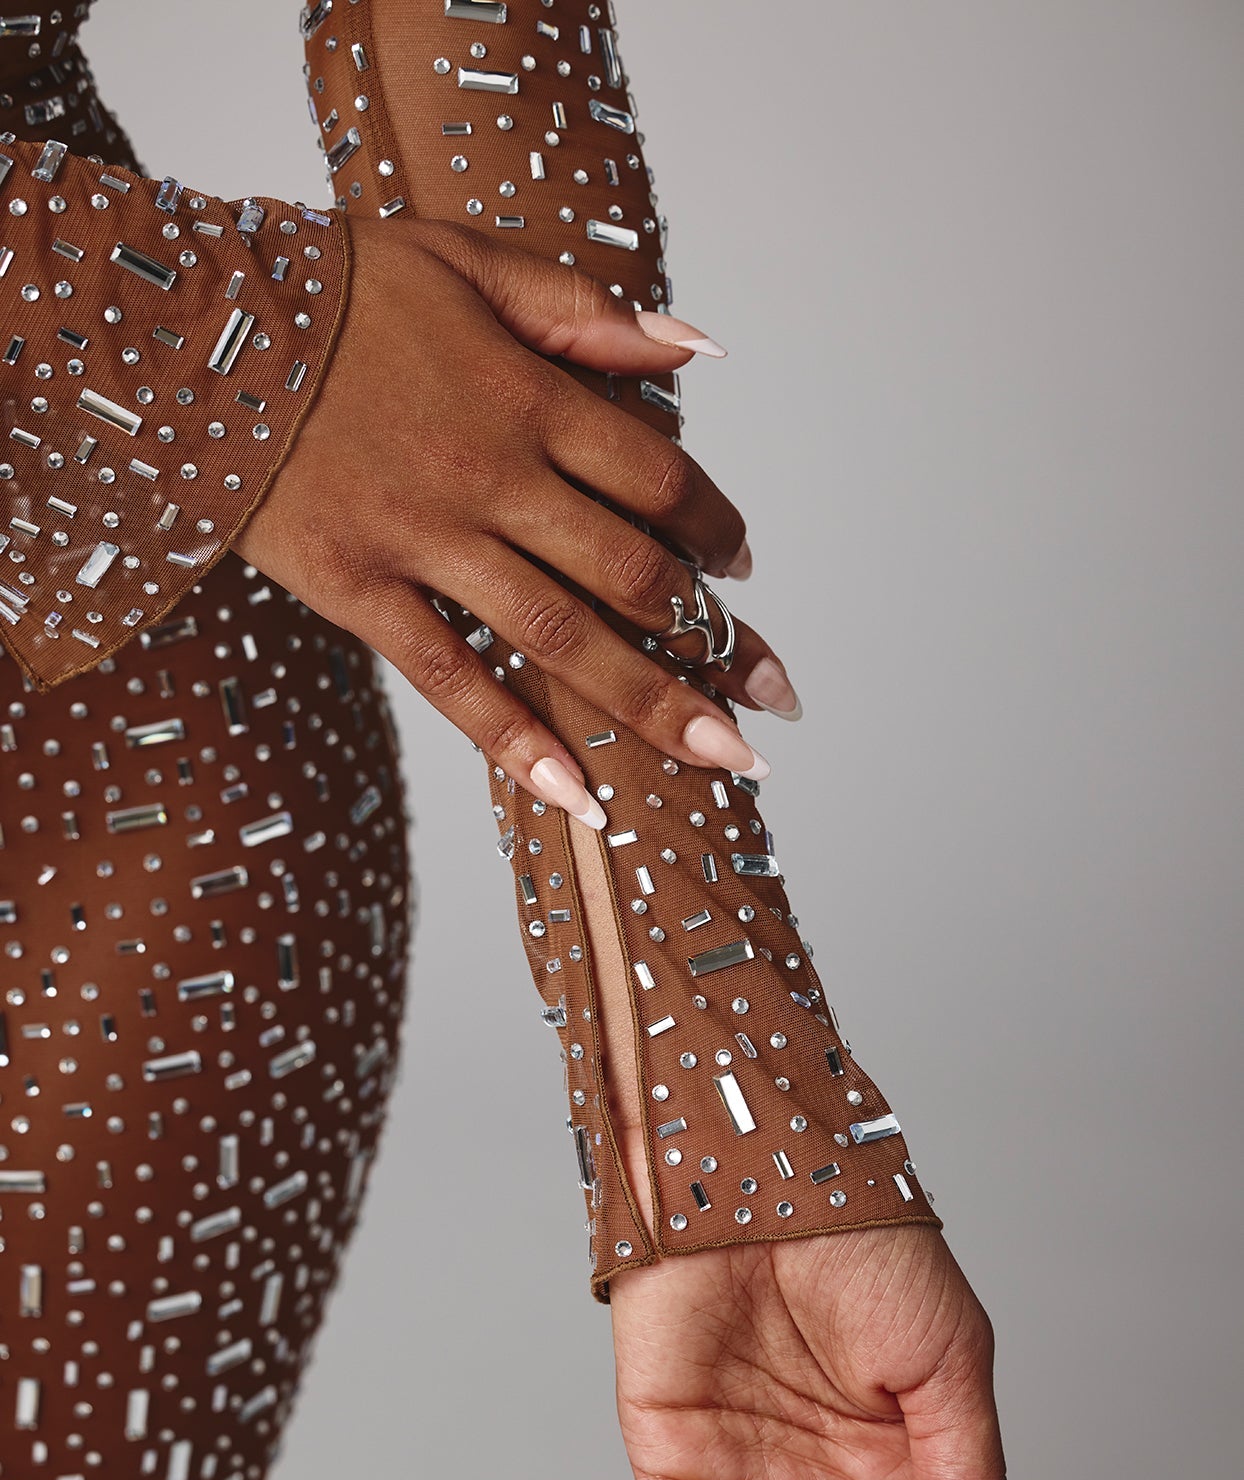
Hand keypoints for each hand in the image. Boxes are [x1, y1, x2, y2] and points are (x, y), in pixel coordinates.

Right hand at [236, 217, 798, 824]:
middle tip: (771, 692)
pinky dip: (516, 741)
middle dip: (716, 639)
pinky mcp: (358, 591)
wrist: (189, 329)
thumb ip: (583, 308)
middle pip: (631, 572)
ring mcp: (423, 540)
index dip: (711, 526)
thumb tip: (698, 343)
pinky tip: (579, 798)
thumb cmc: (334, 288)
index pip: (655, 474)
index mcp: (525, 395)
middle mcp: (490, 475)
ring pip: (560, 637)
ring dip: (652, 704)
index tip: (738, 565)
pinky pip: (448, 680)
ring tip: (726, 759)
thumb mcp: (465, 258)